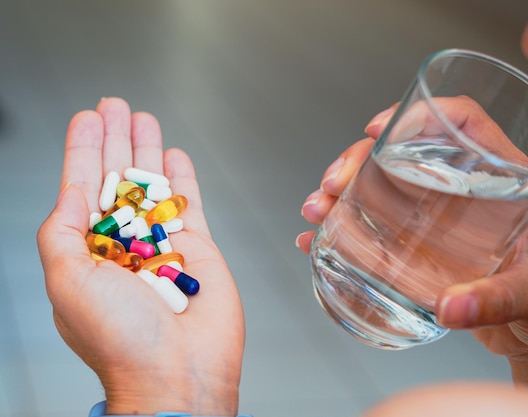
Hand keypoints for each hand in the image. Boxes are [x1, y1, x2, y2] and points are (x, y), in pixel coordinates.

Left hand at [37, 98, 244, 414]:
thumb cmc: (120, 340)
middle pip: (119, 180)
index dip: (84, 151)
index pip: (83, 189)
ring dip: (148, 150)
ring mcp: (162, 245)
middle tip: (115, 106)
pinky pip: (189, 204)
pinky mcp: (197, 249)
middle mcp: (124, 246)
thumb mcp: (68, 283)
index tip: (87, 120)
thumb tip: (72, 194)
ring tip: (143, 118)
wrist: (179, 372)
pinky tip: (176, 157)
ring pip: (154, 186)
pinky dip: (183, 178)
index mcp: (88, 254)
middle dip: (116, 140)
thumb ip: (63, 233)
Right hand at [297, 101, 527, 385]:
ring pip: (384, 188)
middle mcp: (469, 192)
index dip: (419, 115)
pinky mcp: (426, 249)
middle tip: (333, 184)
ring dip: (344, 194)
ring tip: (318, 210)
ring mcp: (444, 220)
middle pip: (406, 154)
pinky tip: (319, 241)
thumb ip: (497, 301)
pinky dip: (346, 232)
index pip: (463, 123)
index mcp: (507, 180)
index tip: (377, 128)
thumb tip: (451, 307)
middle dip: (359, 162)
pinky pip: (379, 229)